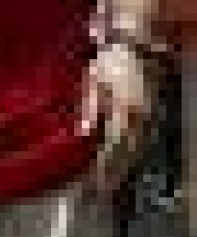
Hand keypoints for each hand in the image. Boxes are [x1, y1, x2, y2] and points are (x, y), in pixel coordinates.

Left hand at [81, 44, 155, 192]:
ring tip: (111, 185)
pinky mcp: (154, 113)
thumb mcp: (94, 81)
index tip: (94, 183)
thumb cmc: (109, 60)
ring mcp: (151, 116)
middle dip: (114, 174)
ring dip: (125, 167)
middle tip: (101, 192)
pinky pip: (144, 140)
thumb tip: (84, 133)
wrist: (137, 44)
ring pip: (139, 149)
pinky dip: (133, 154)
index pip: (114, 146)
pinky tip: (125, 164)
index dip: (104, 167)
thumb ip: (90, 108)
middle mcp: (142, 117)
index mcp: (125, 109)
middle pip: (128, 153)